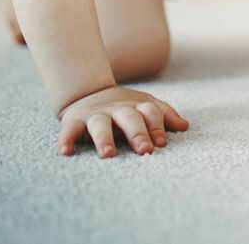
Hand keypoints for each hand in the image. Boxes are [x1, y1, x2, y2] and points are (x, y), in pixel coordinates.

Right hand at [57, 85, 188, 157]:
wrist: (89, 93)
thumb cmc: (125, 108)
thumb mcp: (145, 107)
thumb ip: (163, 116)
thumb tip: (184, 126)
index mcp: (137, 106)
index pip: (151, 113)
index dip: (157, 126)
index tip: (162, 143)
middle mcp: (117, 109)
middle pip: (129, 118)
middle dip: (138, 133)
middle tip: (145, 150)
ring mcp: (96, 115)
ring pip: (100, 124)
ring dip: (105, 138)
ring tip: (108, 154)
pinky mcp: (74, 121)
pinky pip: (69, 130)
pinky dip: (66, 139)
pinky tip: (65, 151)